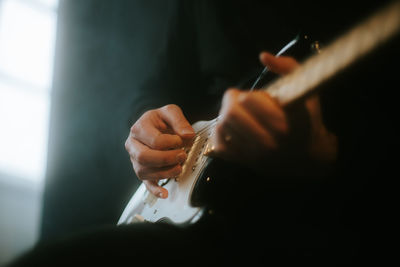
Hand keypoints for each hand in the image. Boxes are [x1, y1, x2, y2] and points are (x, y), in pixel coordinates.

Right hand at [125, 104, 194, 197]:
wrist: (156, 126)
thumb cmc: (161, 120)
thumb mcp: (170, 112)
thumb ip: (179, 121)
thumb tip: (187, 135)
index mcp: (139, 128)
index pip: (154, 141)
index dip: (172, 143)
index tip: (181, 140)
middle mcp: (133, 145)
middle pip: (145, 157)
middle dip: (167, 159)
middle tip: (182, 155)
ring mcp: (135, 159)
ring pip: (144, 171)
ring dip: (165, 172)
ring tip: (179, 167)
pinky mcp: (142, 170)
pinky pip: (145, 184)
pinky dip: (155, 190)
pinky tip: (164, 193)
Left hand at [207, 52, 336, 172]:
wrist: (308, 156)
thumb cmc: (306, 119)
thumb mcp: (306, 91)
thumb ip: (288, 68)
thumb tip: (263, 56)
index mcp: (289, 121)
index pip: (250, 102)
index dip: (248, 95)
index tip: (253, 96)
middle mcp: (273, 141)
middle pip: (231, 113)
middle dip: (231, 101)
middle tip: (238, 99)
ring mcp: (258, 154)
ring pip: (224, 126)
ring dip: (226, 114)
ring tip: (237, 113)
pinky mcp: (246, 162)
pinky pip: (220, 144)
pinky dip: (219, 132)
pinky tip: (229, 127)